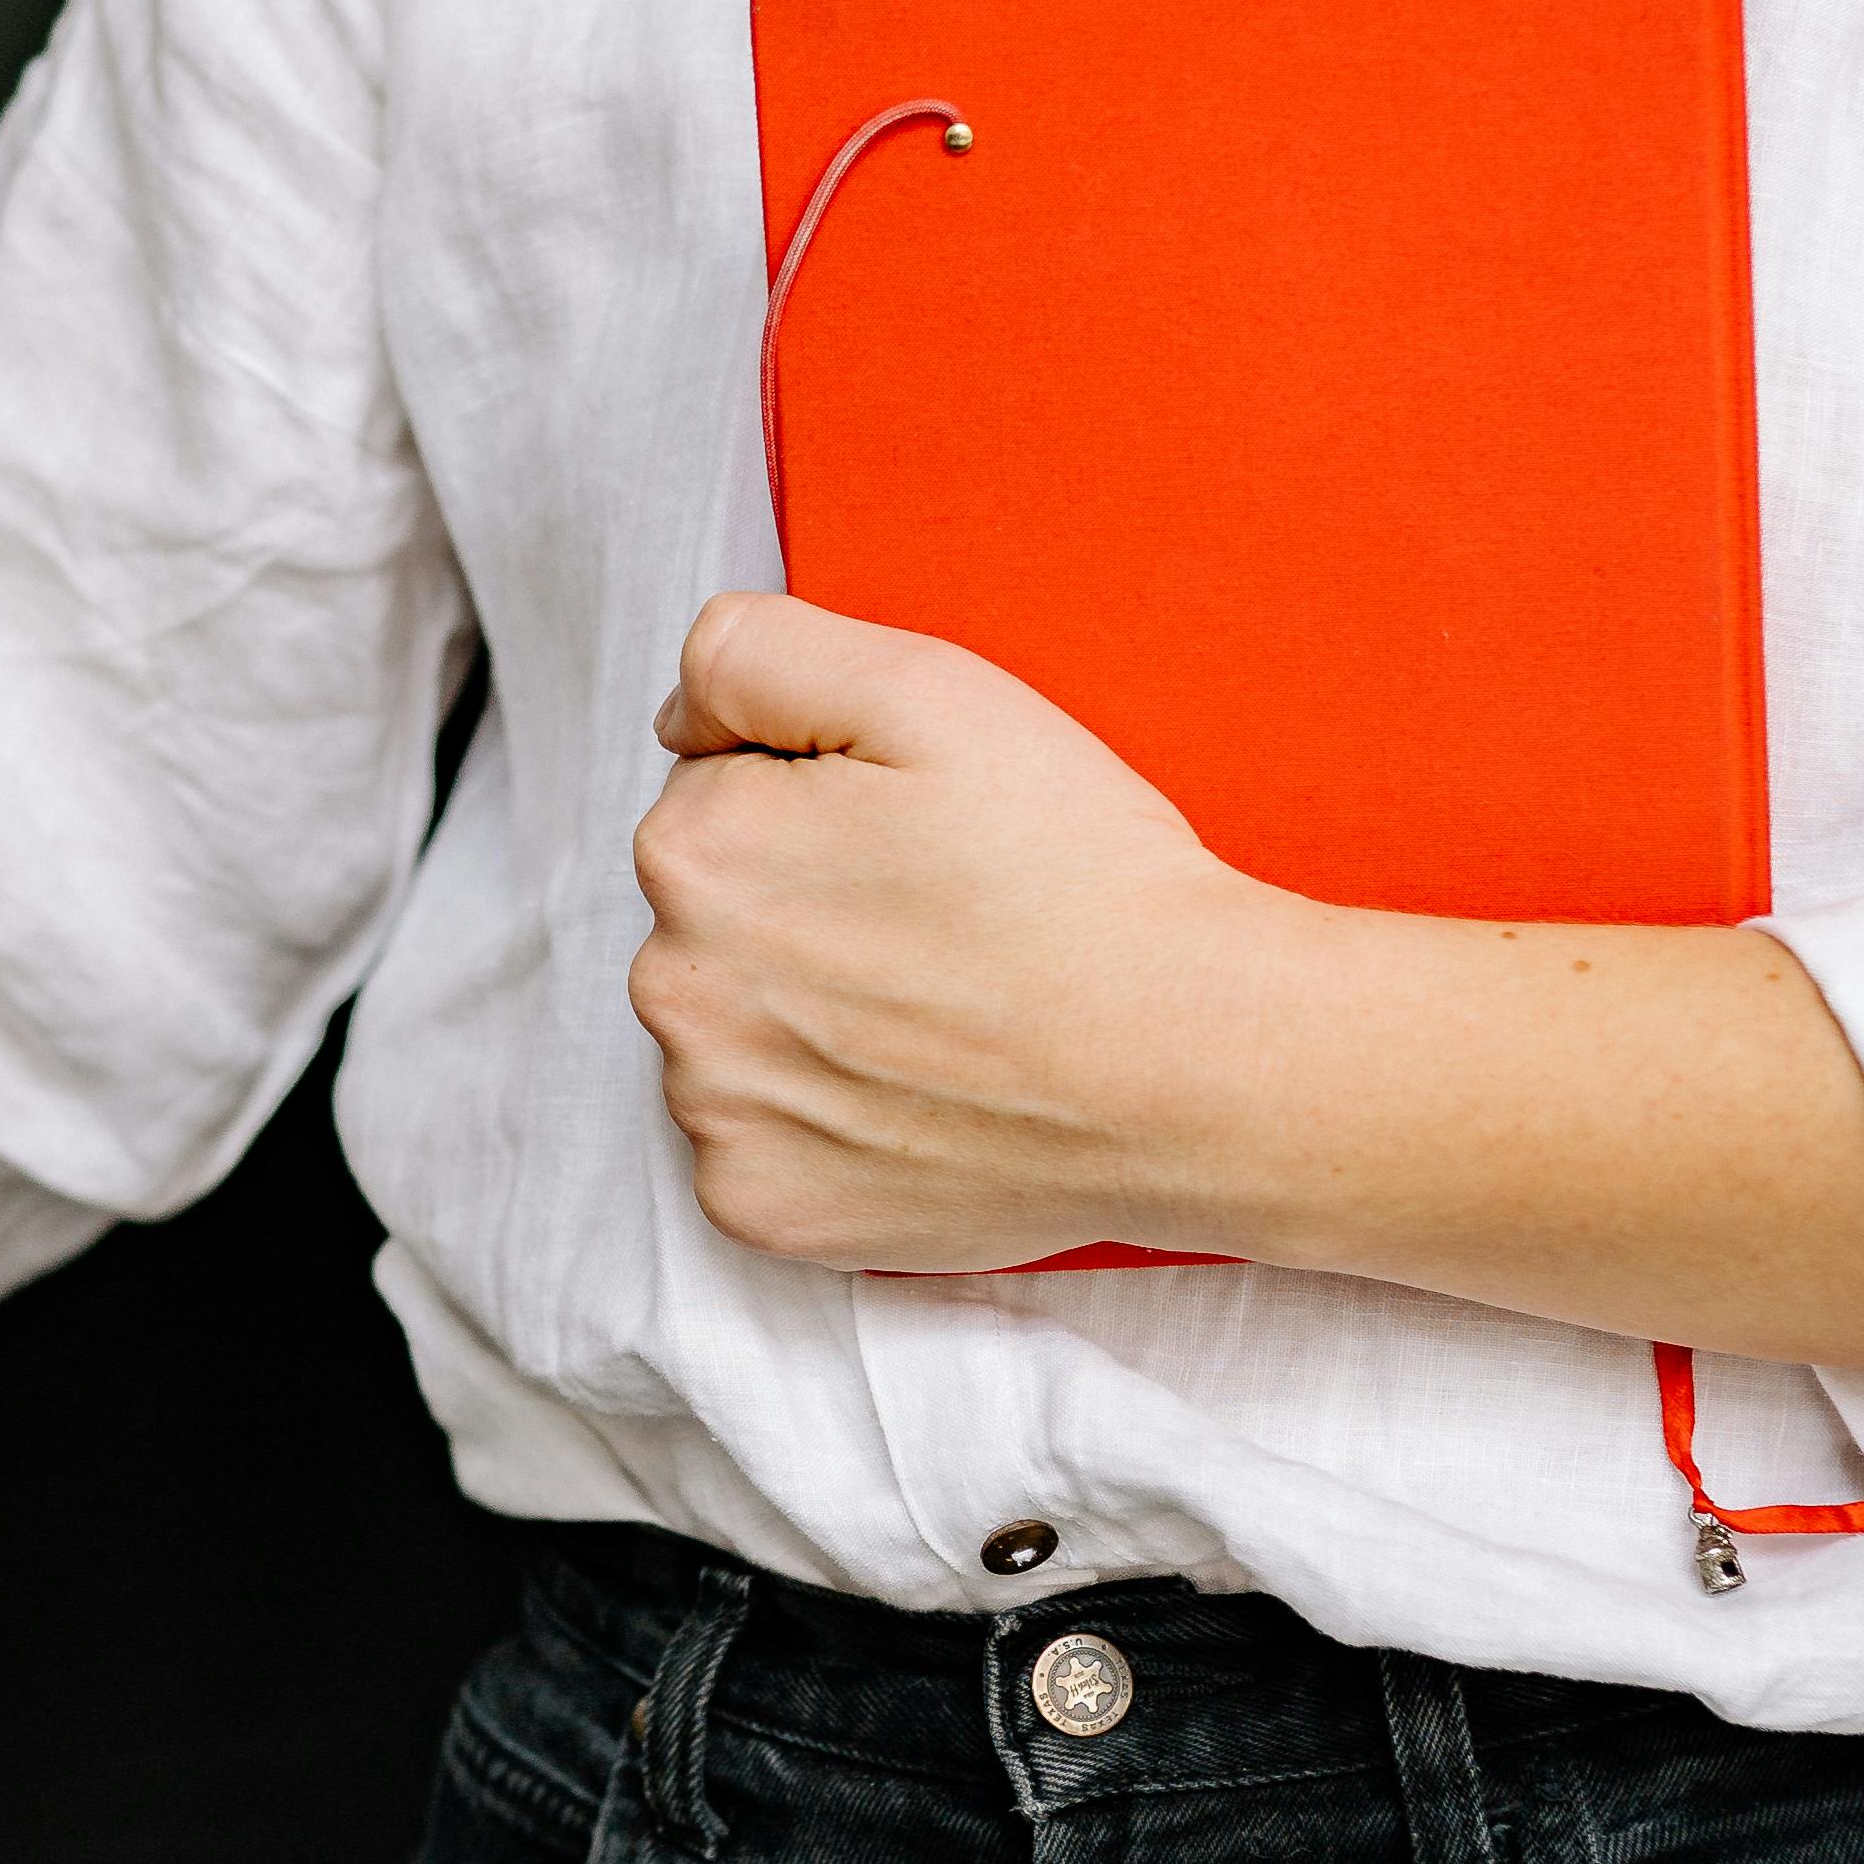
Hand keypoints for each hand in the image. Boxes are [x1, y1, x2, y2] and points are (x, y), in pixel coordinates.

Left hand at [625, 591, 1275, 1269]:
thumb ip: (751, 656)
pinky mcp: (763, 1207)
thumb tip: (678, 719)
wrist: (1190, 1067)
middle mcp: (674, 990)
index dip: (825, 802)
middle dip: (804, 907)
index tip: (916, 837)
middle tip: (943, 923)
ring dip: (811, 1019)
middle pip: (715, 919)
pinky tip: (923, 1096)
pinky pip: (764, 1144)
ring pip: (739, 1032)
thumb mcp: (921, 688)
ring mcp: (715, 1114)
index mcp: (694, 852)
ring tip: (943, 1012)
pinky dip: (829, 1125)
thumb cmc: (1072, 874)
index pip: (715, 795)